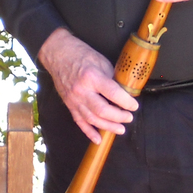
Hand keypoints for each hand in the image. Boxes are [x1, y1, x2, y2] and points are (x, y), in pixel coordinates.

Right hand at [38, 27, 137, 143]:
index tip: (134, 105)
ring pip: (92, 119)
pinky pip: (79, 121)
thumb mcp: (101, 62)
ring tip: (120, 129)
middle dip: (119, 117)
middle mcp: (81, 90)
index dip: (126, 102)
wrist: (57, 54)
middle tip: (129, 118)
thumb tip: (124, 93)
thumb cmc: (80, 54)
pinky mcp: (68, 104)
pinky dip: (88, 132)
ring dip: (108, 127)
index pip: (113, 94)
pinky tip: (98, 139)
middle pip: (102, 110)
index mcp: (91, 77)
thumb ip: (111, 79)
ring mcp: (73, 99)